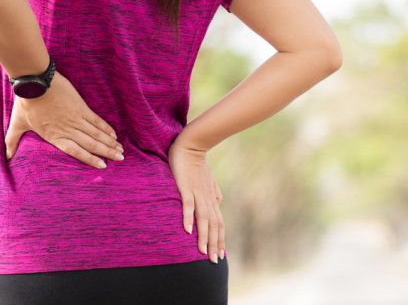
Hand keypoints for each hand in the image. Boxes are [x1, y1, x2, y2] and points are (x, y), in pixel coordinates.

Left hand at [5, 71, 123, 167]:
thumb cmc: (25, 103)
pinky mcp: (80, 107)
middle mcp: (67, 130)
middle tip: (120, 159)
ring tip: (120, 149)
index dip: (90, 160)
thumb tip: (5, 156)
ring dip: (110, 142)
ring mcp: (75, 118)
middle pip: (91, 144)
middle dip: (107, 152)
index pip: (76, 152)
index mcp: (54, 136)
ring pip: (96, 134)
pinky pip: (96, 120)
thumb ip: (12, 141)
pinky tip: (113, 133)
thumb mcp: (17, 124)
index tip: (102, 166)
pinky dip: (106, 128)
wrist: (35, 82)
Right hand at [168, 138, 223, 262]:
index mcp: (212, 200)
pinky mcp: (187, 187)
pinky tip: (187, 230)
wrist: (192, 146)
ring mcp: (198, 194)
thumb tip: (218, 203)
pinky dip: (188, 217)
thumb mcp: (209, 181)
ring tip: (202, 251)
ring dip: (203, 236)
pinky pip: (188, 204)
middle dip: (214, 244)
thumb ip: (214, 193)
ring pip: (203, 219)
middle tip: (214, 261)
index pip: (219, 223)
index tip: (221, 254)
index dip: (220, 239)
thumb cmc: (198, 164)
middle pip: (214, 225)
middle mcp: (208, 199)